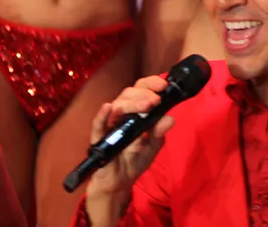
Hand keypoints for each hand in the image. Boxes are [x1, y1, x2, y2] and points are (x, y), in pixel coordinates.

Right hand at [85, 77, 175, 221]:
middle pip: (128, 94)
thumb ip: (160, 132)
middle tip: (156, 100)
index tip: (164, 86)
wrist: (120, 182)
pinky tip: (107, 108)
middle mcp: (122, 115)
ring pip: (116, 106)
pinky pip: (97, 126)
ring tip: (146, 105)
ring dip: (131, 103)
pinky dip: (101, 116)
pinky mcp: (99, 140)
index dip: (151, 84)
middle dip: (143, 93)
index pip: (141, 91)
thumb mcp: (153, 146)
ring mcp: (109, 126)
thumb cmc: (135, 160)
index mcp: (135, 113)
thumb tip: (170, 119)